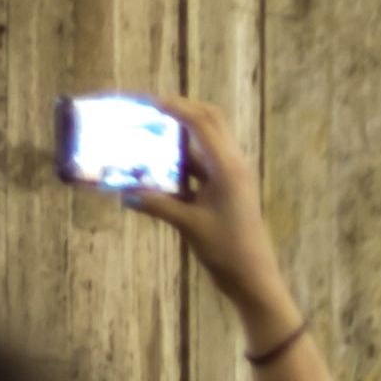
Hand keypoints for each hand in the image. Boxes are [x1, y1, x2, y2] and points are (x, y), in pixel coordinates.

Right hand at [124, 95, 298, 339]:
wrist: (254, 279)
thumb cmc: (228, 252)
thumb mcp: (189, 226)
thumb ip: (158, 204)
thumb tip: (125, 192)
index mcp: (228, 168)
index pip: (202, 123)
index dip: (177, 107)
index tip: (149, 102)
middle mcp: (233, 166)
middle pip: (210, 122)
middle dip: (182, 110)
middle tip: (151, 109)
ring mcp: (233, 177)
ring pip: (207, 142)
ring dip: (181, 135)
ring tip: (151, 132)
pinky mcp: (228, 190)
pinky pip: (204, 165)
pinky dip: (183, 160)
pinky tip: (160, 166)